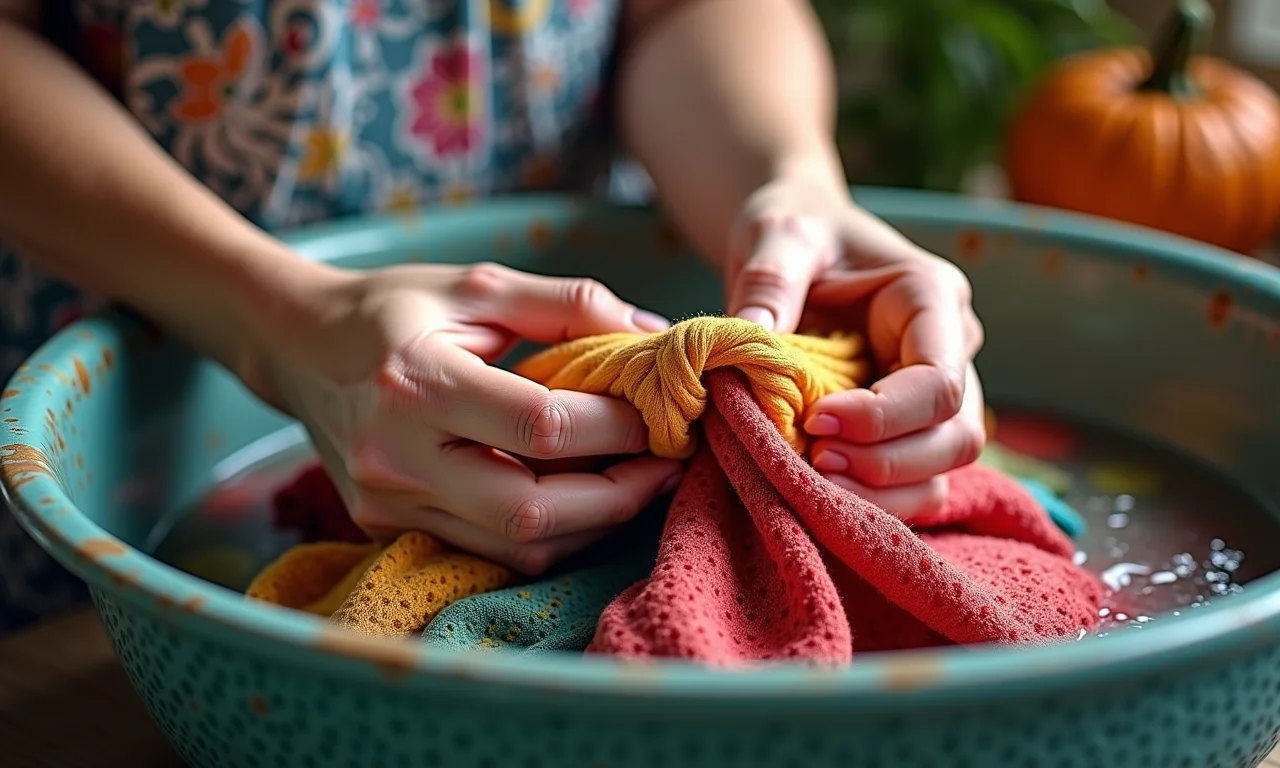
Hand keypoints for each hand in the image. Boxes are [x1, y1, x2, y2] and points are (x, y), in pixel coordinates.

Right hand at [252, 261, 682, 573]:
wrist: (297, 346)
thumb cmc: (392, 308)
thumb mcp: (476, 285)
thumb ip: (567, 303)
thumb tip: (652, 331)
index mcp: (416, 382)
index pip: (539, 427)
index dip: (616, 427)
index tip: (662, 413)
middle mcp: (395, 455)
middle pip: (532, 509)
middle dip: (619, 494)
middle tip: (667, 463)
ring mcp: (387, 502)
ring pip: (517, 544)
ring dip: (592, 521)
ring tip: (635, 480)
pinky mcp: (386, 526)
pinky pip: (490, 550)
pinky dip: (548, 531)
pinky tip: (580, 497)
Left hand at [724, 170, 985, 517]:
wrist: (796, 246)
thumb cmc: (795, 234)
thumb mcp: (777, 238)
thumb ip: (768, 282)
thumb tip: (750, 338)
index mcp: (932, 298)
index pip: (939, 382)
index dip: (884, 417)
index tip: (815, 422)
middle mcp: (952, 350)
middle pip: (958, 437)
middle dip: (887, 464)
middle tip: (812, 463)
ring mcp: (937, 395)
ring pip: (942, 472)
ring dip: (882, 494)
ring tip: (809, 484)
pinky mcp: (910, 427)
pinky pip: (913, 483)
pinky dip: (871, 500)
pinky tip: (816, 493)